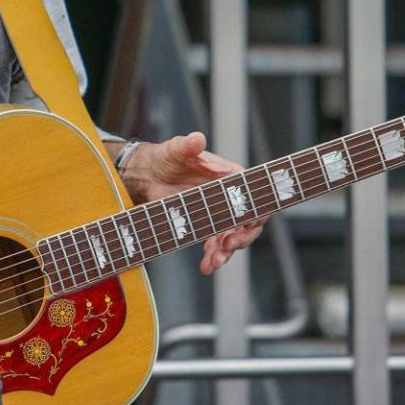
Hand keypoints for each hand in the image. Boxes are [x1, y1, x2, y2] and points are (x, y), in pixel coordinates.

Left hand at [120, 131, 262, 274]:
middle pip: (248, 221)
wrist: (147, 175)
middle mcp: (229, 196)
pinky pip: (215, 245)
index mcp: (230, 175)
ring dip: (227, 252)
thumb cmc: (166, 157)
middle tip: (228, 245)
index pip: (253, 194)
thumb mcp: (175, 150)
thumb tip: (196, 138)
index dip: (256, 210)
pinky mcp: (206, 226)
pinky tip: (206, 266)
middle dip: (242, 236)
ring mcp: (218, 213)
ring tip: (215, 262)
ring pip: (233, 237)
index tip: (250, 223)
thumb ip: (187, 146)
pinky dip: (213, 257)